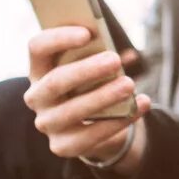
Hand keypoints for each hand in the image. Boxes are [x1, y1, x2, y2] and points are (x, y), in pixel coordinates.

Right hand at [24, 28, 153, 170]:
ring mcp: (47, 122)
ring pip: (71, 110)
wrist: (95, 124)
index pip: (38, 48)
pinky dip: (119, 121)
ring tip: (129, 84)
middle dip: (86, 70)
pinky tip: (141, 104)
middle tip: (114, 60)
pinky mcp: (61, 145)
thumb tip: (127, 56)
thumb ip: (105, 57)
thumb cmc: (94, 84)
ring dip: (102, 97)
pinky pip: (90, 136)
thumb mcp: (96, 67)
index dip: (59, 38)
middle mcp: (37, 96)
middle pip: (55, 81)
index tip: (87, 33)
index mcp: (40, 69)